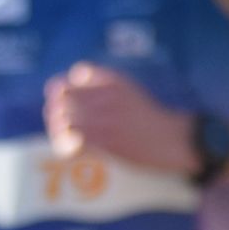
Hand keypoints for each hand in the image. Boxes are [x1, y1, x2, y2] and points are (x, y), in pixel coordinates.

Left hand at [43, 62, 190, 174]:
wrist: (173, 140)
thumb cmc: (149, 117)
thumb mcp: (128, 89)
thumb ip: (102, 85)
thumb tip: (71, 86)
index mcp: (111, 80)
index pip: (70, 78)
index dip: (61, 91)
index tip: (63, 102)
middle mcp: (104, 96)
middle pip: (61, 98)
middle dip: (56, 111)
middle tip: (61, 124)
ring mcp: (103, 118)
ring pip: (62, 120)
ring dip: (59, 130)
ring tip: (65, 139)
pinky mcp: (104, 141)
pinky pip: (71, 142)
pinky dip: (66, 147)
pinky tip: (73, 151)